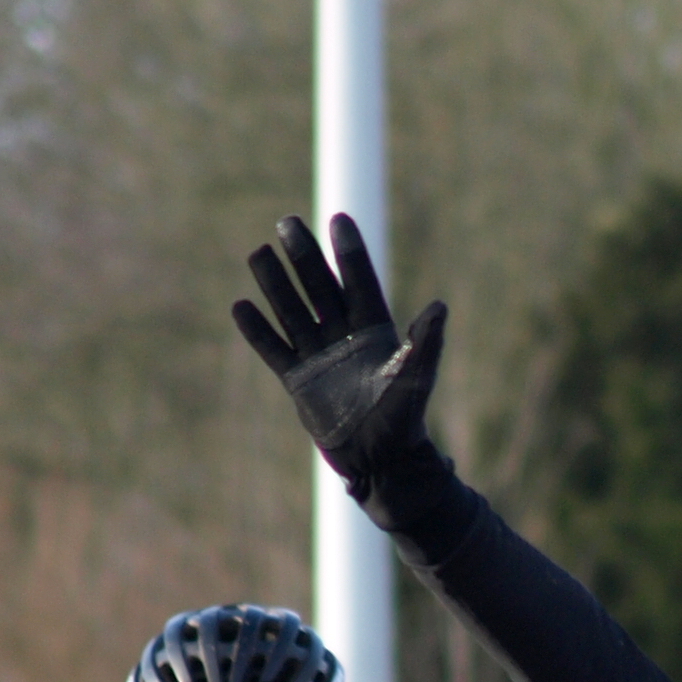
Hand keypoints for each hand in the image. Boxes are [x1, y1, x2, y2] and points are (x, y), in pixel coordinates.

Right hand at [231, 213, 454, 521]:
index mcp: (375, 332)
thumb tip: (439, 307)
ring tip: (259, 252)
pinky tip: (242, 306)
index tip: (338, 219)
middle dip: (304, 257)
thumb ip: (425, 343)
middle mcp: (344, 337)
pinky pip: (274, 349)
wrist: (382, 462)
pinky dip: (259, 330)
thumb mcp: (416, 378)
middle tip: (287, 222)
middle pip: (319, 288)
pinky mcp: (299, 381)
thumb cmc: (405, 420)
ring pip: (293, 311)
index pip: (358, 283)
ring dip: (276, 283)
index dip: (349, 253)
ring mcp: (319, 357)